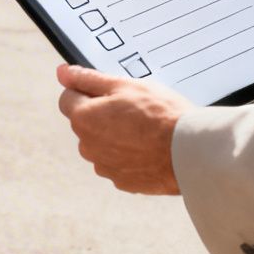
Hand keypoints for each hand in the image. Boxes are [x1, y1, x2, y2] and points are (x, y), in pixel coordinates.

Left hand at [56, 64, 187, 194]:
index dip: (86, 90)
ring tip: (145, 129)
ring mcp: (105, 166)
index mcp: (83, 119)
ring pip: (102, 144)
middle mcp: (88, 146)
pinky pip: (118, 162)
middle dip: (101, 114)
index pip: (67, 98)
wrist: (190, 152)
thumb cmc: (161, 116)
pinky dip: (129, 155)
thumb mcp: (125, 85)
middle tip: (133, 108)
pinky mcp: (122, 181)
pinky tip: (149, 147)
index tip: (107, 91)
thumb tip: (62, 72)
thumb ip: (88, 78)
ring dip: (114, 136)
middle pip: (85, 122)